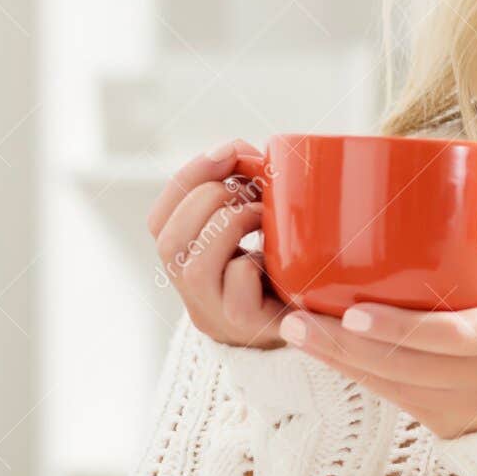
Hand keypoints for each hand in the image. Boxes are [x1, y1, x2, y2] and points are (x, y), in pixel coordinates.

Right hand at [148, 138, 287, 349]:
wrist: (318, 322)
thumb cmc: (289, 267)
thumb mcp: (261, 227)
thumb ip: (246, 191)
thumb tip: (243, 152)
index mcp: (190, 265)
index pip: (159, 221)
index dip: (187, 179)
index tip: (227, 151)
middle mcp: (194, 293)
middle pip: (169, 243)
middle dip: (209, 199)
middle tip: (251, 189)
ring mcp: (218, 313)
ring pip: (195, 267)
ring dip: (229, 223)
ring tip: (264, 212)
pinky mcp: (251, 324)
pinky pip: (237, 286)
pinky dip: (254, 258)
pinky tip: (276, 252)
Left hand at [276, 205, 476, 437]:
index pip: (453, 337)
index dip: (401, 328)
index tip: (355, 312)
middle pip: (404, 364)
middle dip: (343, 344)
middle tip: (296, 316)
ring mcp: (460, 409)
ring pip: (388, 384)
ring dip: (336, 360)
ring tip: (292, 328)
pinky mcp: (440, 425)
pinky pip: (389, 396)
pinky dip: (352, 373)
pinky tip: (320, 349)